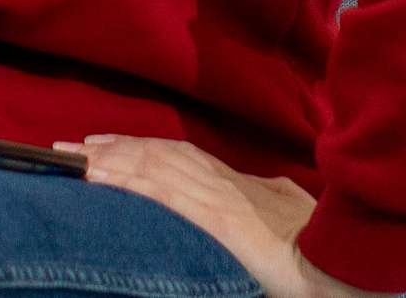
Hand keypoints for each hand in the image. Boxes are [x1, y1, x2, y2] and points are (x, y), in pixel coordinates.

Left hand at [63, 135, 393, 297]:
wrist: (338, 262)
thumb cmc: (318, 242)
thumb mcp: (289, 208)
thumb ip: (270, 196)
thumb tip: (265, 190)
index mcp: (235, 182)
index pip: (175, 156)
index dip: (136, 148)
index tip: (103, 145)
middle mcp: (220, 181)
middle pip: (155, 154)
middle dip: (110, 150)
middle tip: (67, 147)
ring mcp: (215, 196)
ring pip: (151, 167)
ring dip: (107, 161)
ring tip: (71, 159)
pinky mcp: (212, 217)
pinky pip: (160, 193)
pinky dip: (125, 180)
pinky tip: (99, 178)